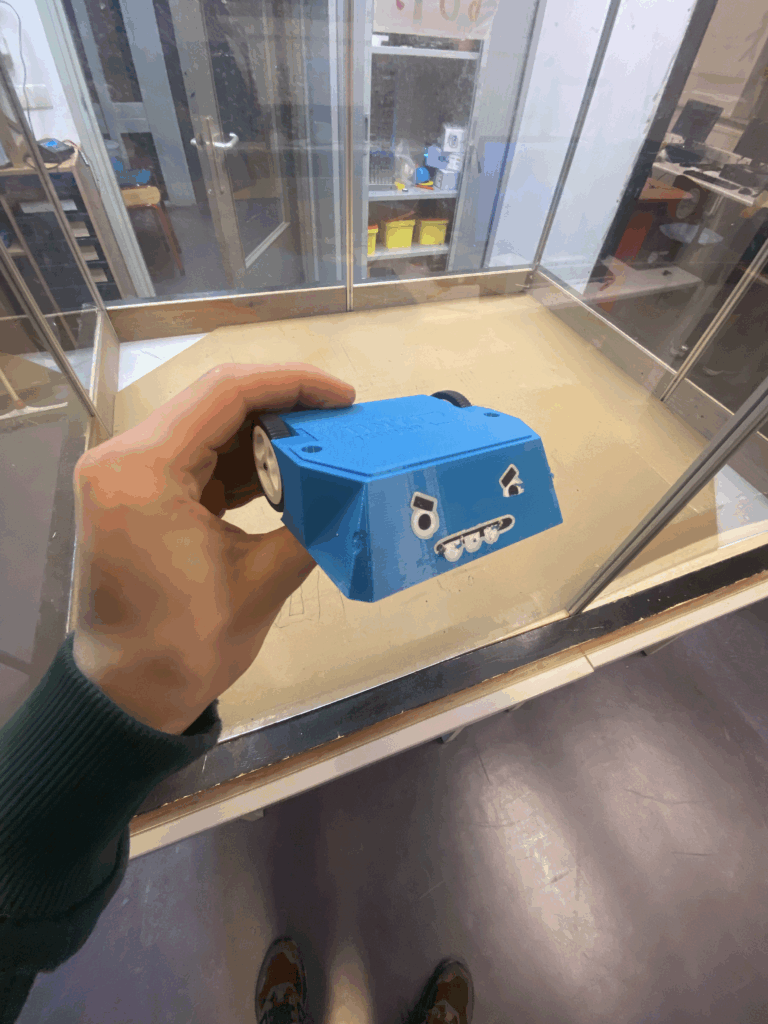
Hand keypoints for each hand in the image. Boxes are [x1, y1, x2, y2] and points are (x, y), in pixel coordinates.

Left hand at [72, 363, 355, 733]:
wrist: (129, 695)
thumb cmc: (187, 645)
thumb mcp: (261, 580)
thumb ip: (311, 522)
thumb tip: (360, 489)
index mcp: (144, 471)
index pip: (225, 394)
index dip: (292, 383)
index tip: (345, 397)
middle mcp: (123, 458)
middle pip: (214, 403)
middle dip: (283, 407)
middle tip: (341, 423)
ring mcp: (126, 475)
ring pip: (207, 428)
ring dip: (265, 435)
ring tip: (324, 446)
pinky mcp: (137, 494)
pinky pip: (196, 459)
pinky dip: (242, 463)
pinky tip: (287, 473)